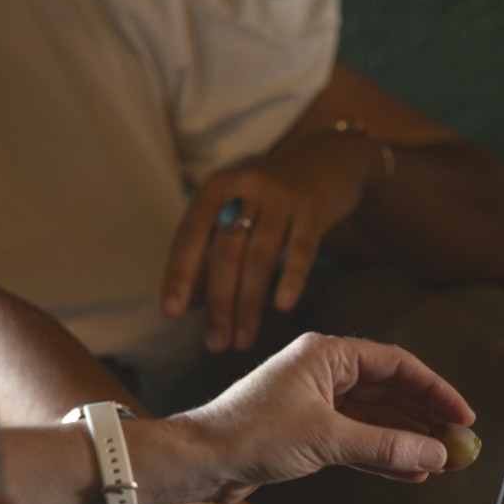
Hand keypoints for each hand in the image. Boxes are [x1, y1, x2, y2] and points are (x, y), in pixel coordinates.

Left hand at [161, 129, 380, 351]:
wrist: (331, 159)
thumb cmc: (276, 196)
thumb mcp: (240, 209)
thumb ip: (215, 249)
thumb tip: (191, 302)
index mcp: (217, 187)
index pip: (190, 235)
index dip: (179, 275)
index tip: (172, 313)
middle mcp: (246, 188)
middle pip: (226, 254)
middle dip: (219, 304)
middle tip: (217, 344)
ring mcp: (281, 197)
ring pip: (259, 258)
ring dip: (250, 305)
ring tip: (243, 339)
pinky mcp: (314, 208)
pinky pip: (300, 249)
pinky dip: (290, 279)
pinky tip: (283, 307)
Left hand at [172, 332, 477, 503]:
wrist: (200, 462)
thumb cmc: (250, 435)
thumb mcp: (327, 439)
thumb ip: (386, 447)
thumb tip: (436, 455)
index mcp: (327, 354)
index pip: (397, 365)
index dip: (436, 390)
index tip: (464, 416)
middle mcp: (324, 372)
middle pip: (391, 391)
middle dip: (426, 419)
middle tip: (459, 444)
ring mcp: (317, 402)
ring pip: (377, 419)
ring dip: (408, 440)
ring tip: (442, 463)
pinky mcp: (309, 431)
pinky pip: (359, 440)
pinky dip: (384, 456)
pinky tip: (411, 473)